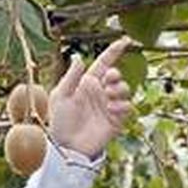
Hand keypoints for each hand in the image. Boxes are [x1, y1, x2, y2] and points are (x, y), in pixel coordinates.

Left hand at [48, 37, 134, 156]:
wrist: (67, 146)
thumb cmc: (60, 121)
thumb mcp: (61, 96)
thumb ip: (71, 77)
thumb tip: (78, 56)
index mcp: (87, 83)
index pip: (104, 63)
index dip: (114, 51)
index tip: (126, 41)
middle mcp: (100, 92)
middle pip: (117, 75)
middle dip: (116, 75)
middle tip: (108, 80)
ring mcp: (109, 106)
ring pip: (125, 89)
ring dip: (120, 89)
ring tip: (109, 97)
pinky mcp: (116, 120)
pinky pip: (127, 107)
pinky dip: (122, 106)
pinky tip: (111, 110)